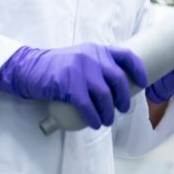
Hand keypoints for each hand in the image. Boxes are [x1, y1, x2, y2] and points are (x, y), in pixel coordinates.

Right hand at [0, 43, 148, 128]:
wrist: (29, 68)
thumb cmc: (56, 67)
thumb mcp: (80, 58)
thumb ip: (97, 64)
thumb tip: (117, 84)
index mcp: (97, 49)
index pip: (126, 55)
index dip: (138, 70)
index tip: (144, 83)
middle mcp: (91, 57)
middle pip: (118, 79)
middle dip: (124, 98)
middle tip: (123, 110)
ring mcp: (80, 70)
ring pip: (104, 95)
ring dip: (109, 112)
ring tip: (107, 121)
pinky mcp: (68, 85)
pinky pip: (87, 105)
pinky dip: (94, 117)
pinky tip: (95, 124)